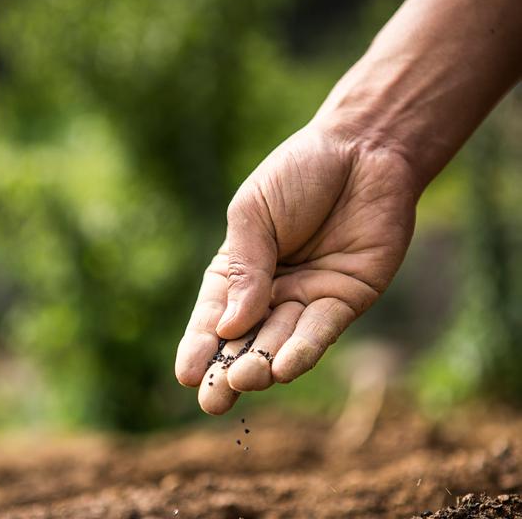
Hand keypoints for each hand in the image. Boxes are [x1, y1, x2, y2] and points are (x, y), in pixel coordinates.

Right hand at [175, 121, 416, 413]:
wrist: (361, 149)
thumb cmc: (299, 173)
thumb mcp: (254, 213)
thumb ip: (244, 267)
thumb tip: (229, 327)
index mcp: (241, 267)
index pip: (214, 314)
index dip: (200, 345)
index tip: (186, 375)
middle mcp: (272, 290)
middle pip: (245, 339)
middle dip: (227, 370)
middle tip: (212, 398)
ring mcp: (309, 296)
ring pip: (281, 341)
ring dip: (263, 363)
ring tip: (244, 379)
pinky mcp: (346, 298)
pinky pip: (322, 330)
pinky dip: (303, 349)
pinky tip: (283, 367)